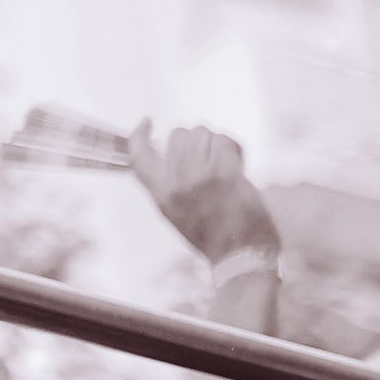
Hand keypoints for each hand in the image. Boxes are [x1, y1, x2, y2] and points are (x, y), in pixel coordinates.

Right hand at [128, 122, 278, 262]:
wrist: (241, 258)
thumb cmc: (214, 237)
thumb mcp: (177, 213)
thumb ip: (169, 185)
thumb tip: (174, 153)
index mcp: (161, 195)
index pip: (138, 156)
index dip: (138, 134)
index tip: (147, 121)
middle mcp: (175, 183)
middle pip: (177, 134)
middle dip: (196, 139)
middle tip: (210, 158)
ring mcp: (199, 177)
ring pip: (203, 132)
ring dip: (217, 142)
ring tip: (226, 164)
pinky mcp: (225, 174)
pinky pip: (225, 141)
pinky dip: (235, 148)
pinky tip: (240, 166)